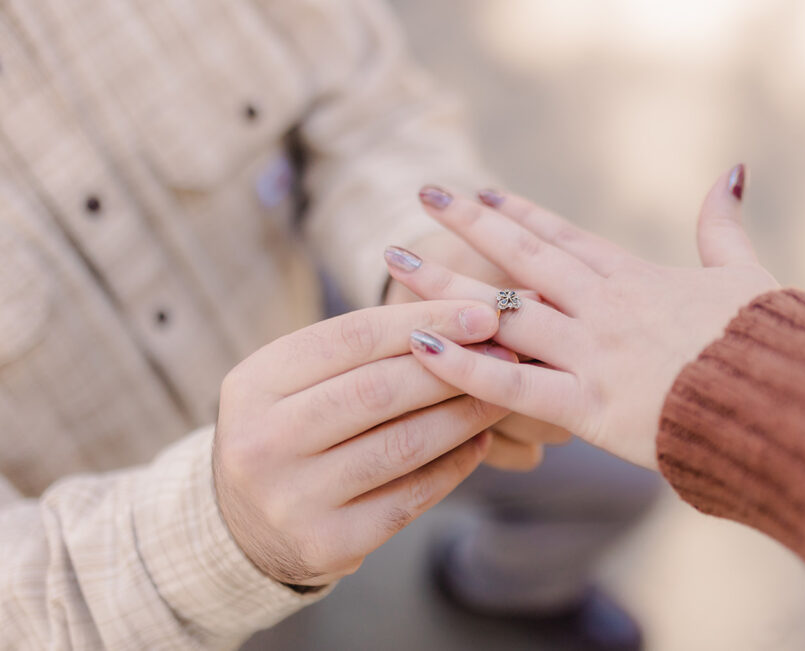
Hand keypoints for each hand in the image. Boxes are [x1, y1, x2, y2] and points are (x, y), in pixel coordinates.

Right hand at [213, 300, 508, 585]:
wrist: (245, 527)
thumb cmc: (291, 432)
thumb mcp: (296, 382)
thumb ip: (362, 351)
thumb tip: (465, 315)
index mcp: (252, 384)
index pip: (352, 337)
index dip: (424, 320)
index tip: (482, 311)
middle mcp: (262, 442)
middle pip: (378, 390)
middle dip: (453, 366)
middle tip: (509, 352)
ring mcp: (292, 499)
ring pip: (401, 444)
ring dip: (464, 415)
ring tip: (503, 394)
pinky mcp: (327, 544)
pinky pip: (409, 497)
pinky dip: (454, 466)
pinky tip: (482, 442)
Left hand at [387, 167, 777, 469]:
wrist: (788, 400)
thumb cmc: (769, 341)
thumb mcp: (745, 273)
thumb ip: (724, 224)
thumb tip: (733, 170)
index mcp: (636, 279)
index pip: (564, 236)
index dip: (519, 212)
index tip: (481, 191)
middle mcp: (605, 307)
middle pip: (523, 256)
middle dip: (469, 224)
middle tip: (423, 194)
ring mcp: (594, 353)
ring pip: (505, 311)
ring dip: (445, 284)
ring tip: (395, 260)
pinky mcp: (592, 406)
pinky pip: (514, 384)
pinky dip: (465, 366)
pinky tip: (418, 344)